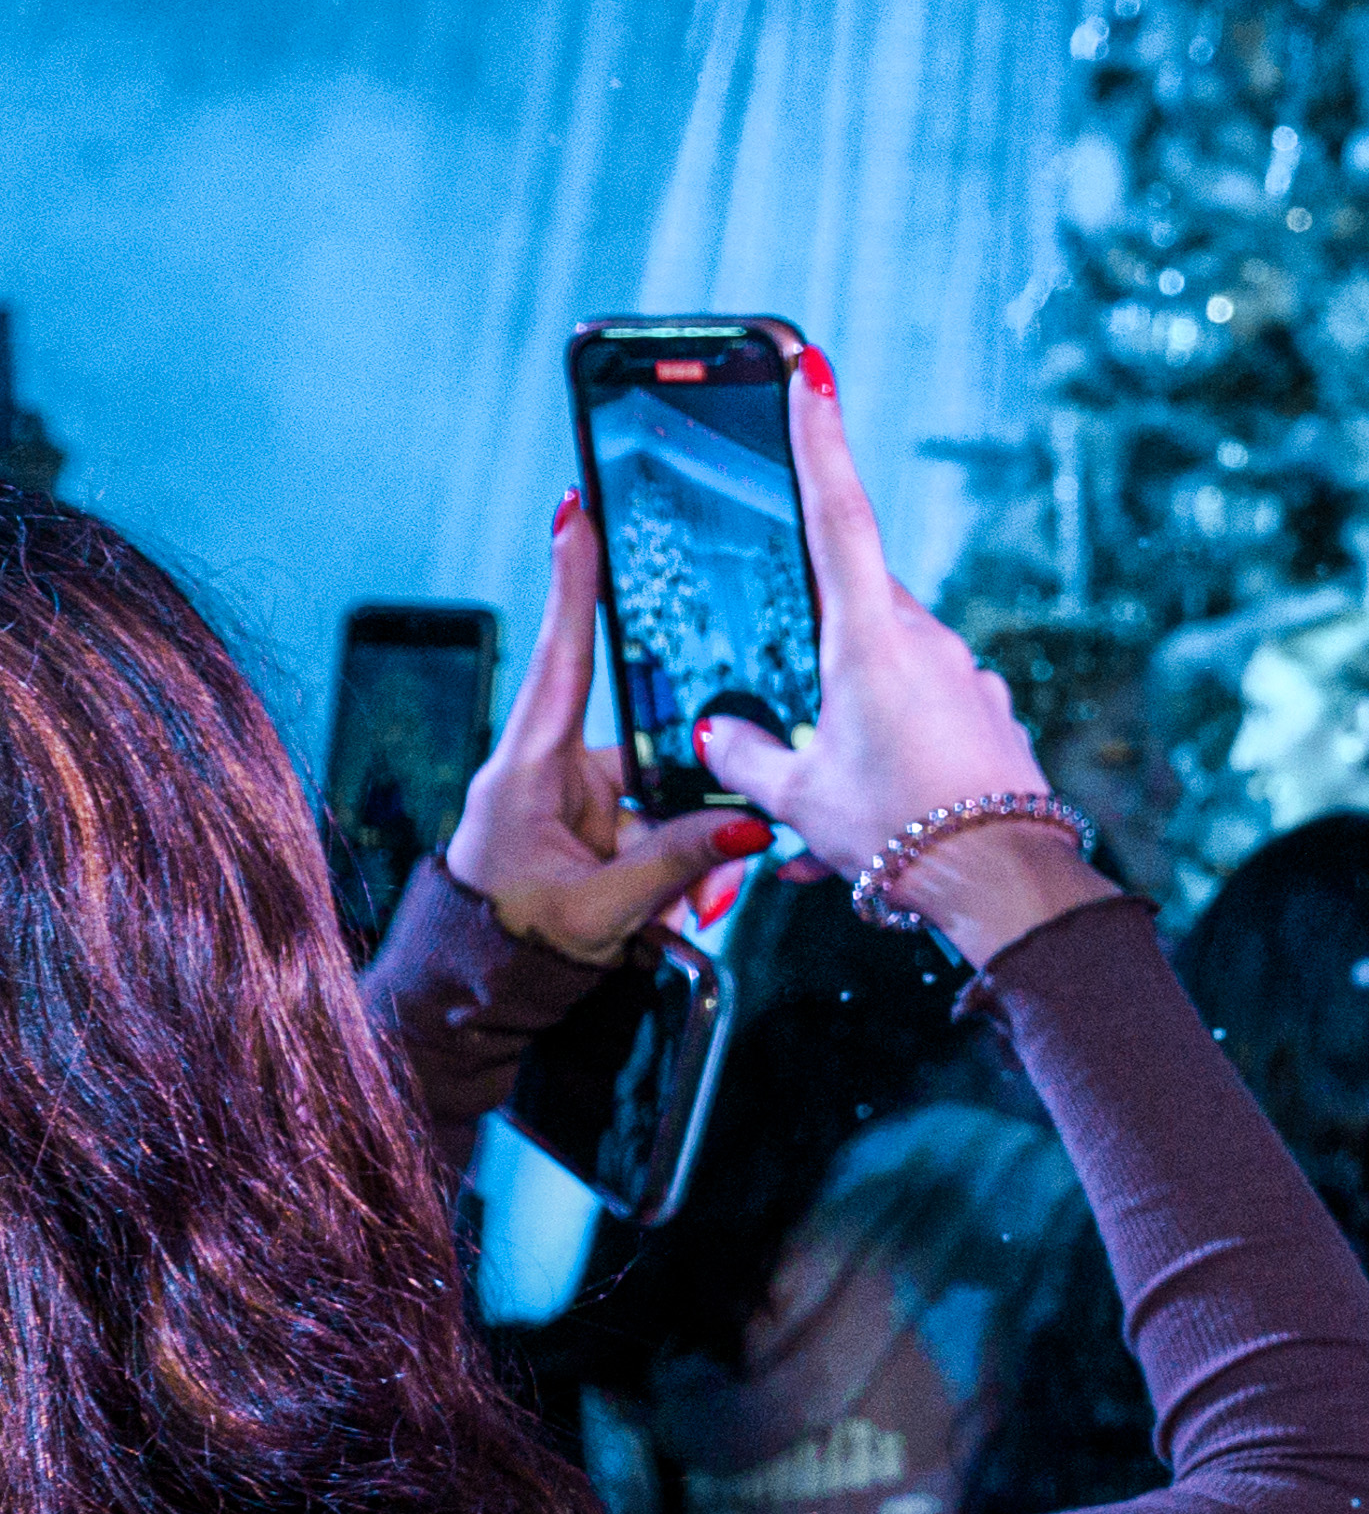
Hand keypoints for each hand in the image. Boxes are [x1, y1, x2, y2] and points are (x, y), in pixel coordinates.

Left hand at [450, 492, 772, 965]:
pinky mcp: (595, 827)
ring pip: (670, 802)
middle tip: (713, 891)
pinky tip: (685, 913)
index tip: (575, 514)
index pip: (561, 660)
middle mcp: (552, 774)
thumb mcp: (597, 913)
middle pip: (654, 755)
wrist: (471, 999)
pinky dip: (684, 871)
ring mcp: (576, 800)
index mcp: (527, 772)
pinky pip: (663, 831)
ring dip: (693, 859)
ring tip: (692, 916)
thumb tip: (752, 826)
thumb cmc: (507, 950)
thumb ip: (677, 864)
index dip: (572, 585)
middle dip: (697, 820)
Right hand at [682, 350, 1103, 968]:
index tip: (813, 370)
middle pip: (851, 609)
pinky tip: (873, 814)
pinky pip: (923, 714)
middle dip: (812, 648)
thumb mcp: (797, 798)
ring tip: (827, 800)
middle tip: (789, 709)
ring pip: (884, 669)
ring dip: (848, 716)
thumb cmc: (899, 833)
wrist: (1005, 881)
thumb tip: (717, 735)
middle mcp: (927, 640)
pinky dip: (890, 749)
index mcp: (872, 635)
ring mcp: (965, 675)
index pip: (837, 511)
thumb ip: (746, 757)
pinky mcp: (988, 714)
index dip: (818, 437)